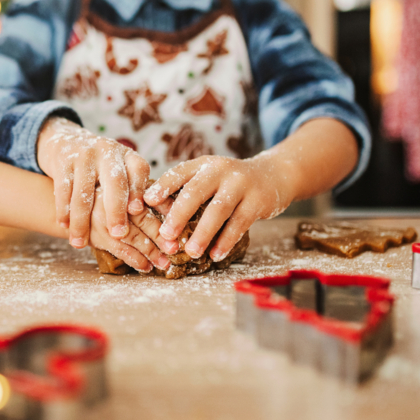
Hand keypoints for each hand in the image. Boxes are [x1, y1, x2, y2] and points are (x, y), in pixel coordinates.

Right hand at [37, 117, 149, 248]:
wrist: (68, 141)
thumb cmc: (104, 167)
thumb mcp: (124, 171)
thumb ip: (142, 192)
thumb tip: (168, 216)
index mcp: (128, 156)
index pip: (138, 171)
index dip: (138, 191)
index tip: (137, 211)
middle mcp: (108, 153)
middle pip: (114, 182)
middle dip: (116, 210)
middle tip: (118, 234)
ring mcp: (84, 156)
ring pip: (83, 192)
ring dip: (81, 220)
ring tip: (80, 243)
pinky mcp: (63, 162)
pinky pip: (62, 189)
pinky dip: (63, 210)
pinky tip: (64, 226)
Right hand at [89, 188, 174, 271]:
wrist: (72, 203)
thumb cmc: (104, 194)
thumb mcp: (124, 186)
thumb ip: (147, 194)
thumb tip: (174, 206)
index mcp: (121, 184)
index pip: (147, 197)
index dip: (164, 209)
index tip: (177, 223)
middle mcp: (110, 199)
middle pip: (141, 218)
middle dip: (160, 235)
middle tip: (174, 248)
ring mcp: (100, 218)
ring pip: (131, 237)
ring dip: (150, 252)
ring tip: (164, 263)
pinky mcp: (94, 235)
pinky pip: (119, 250)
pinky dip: (135, 260)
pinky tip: (146, 266)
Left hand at [144, 154, 295, 261]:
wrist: (273, 175)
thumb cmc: (230, 183)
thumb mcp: (209, 178)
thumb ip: (187, 191)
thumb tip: (154, 212)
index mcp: (202, 165)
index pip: (178, 173)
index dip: (162, 186)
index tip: (147, 201)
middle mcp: (220, 170)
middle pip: (196, 191)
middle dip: (179, 214)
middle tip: (166, 235)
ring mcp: (240, 184)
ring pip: (218, 209)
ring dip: (203, 232)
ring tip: (191, 252)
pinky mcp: (258, 200)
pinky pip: (240, 222)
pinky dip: (226, 240)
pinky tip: (216, 254)